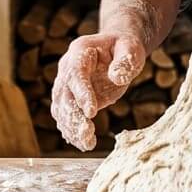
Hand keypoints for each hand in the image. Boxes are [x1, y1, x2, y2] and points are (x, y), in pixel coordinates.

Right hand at [51, 32, 146, 149]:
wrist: (116, 49)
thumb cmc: (124, 47)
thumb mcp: (130, 49)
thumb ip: (125, 62)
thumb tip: (117, 77)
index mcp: (79, 51)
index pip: (75, 74)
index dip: (81, 93)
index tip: (91, 112)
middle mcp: (67, 68)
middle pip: (64, 94)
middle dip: (74, 116)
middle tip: (87, 134)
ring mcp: (66, 84)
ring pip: (61, 108)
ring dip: (71, 127)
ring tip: (87, 144)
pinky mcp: (71, 98)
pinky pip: (65, 116)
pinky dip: (72, 131)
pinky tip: (83, 143)